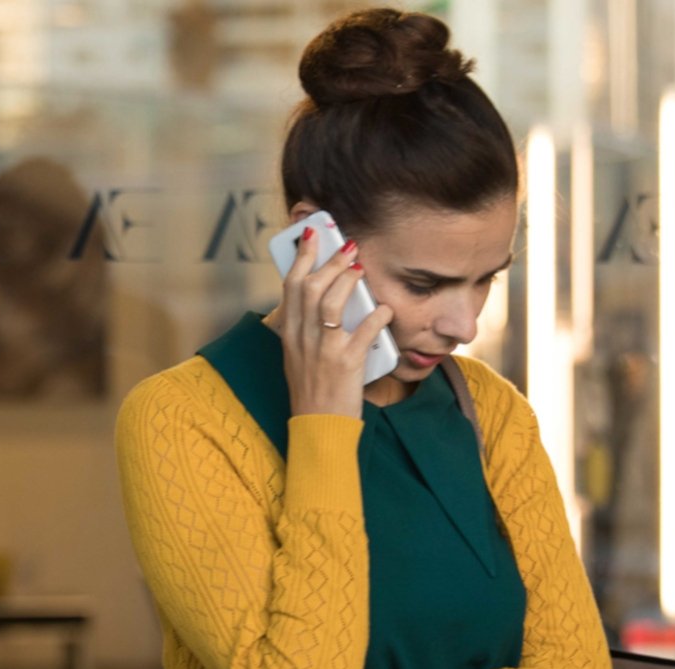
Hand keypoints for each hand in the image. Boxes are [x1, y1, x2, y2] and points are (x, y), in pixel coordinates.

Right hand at [272, 226, 392, 417]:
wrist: (319, 427)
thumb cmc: (312, 391)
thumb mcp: (298, 356)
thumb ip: (306, 328)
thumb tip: (324, 299)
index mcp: (289, 335)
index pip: (290, 286)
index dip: (301, 256)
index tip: (311, 235)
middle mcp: (302, 338)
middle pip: (309, 287)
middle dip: (329, 261)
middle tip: (347, 246)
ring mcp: (323, 350)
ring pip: (329, 303)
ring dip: (347, 280)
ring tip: (360, 268)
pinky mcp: (346, 363)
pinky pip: (363, 331)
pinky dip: (376, 316)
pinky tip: (384, 310)